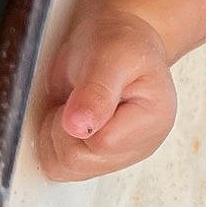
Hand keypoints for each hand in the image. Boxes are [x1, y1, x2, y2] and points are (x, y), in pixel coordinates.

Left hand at [32, 5, 178, 181]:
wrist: (117, 36)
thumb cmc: (120, 41)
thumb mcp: (112, 55)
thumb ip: (96, 91)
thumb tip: (79, 126)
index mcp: (153, 121)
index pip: (100, 144)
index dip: (75, 120)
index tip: (80, 92)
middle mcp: (139, 146)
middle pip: (78, 163)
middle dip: (61, 128)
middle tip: (73, 98)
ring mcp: (117, 157)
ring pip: (64, 169)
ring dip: (54, 137)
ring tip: (71, 107)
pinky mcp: (97, 160)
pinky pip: (60, 167)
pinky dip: (52, 143)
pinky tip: (67, 119)